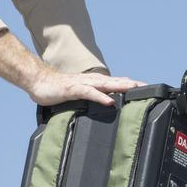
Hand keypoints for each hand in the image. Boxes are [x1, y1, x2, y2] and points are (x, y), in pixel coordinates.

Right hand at [25, 68, 140, 107]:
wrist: (38, 81)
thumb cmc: (57, 89)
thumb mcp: (77, 95)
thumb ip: (89, 98)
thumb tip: (101, 106)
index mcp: (93, 83)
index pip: (116, 83)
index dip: (130, 85)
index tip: (146, 88)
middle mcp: (91, 81)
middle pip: (115, 81)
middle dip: (132, 84)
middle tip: (148, 87)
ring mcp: (82, 84)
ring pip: (105, 84)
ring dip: (120, 86)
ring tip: (134, 89)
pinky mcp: (73, 89)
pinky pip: (89, 93)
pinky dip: (100, 96)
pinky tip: (110, 101)